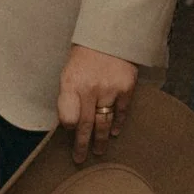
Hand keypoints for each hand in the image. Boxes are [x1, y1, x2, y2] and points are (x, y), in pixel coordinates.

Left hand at [57, 44, 138, 163]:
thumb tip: (68, 122)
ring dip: (100, 140)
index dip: (68, 127)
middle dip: (82, 145)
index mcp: (71, 83)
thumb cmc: (86, 54)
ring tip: (98, 152)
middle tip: (80, 159)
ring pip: (104, 123)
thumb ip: (68, 95)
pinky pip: (120, 112)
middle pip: (85, 125)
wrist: (111, 34)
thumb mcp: (69, 71)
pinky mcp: (126, 88)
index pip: (67, 117)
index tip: (69, 132)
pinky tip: (113, 132)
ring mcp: (110, 89)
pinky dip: (117, 124)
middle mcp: (90, 89)